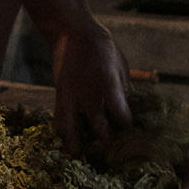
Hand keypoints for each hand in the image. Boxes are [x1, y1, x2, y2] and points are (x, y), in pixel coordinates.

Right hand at [52, 26, 131, 154]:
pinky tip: (67, 140)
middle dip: (106, 142)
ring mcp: (71, 96)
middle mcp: (89, 93)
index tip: (129, 129)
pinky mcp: (59, 95)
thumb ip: (122, 91)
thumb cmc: (102, 49)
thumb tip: (125, 113)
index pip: (121, 115)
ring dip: (77, 145)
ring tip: (81, 156)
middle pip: (99, 128)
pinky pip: (59, 120)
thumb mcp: (120, 66)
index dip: (126, 126)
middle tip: (111, 150)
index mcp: (108, 83)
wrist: (73, 32)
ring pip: (72, 130)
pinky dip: (64, 132)